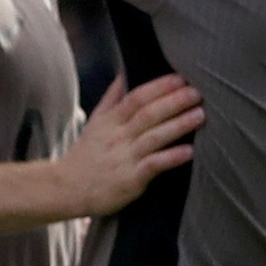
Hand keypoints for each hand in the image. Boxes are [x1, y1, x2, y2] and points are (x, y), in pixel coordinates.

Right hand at [58, 73, 202, 218]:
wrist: (66, 189)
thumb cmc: (85, 156)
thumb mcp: (94, 123)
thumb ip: (111, 99)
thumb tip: (123, 75)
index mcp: (110, 121)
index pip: (136, 99)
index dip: (158, 87)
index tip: (180, 78)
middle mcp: (118, 137)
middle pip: (148, 115)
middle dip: (174, 102)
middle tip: (197, 92)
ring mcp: (124, 158)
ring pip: (154, 137)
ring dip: (178, 125)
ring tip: (200, 115)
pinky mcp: (130, 180)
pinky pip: (153, 165)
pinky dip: (170, 157)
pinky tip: (189, 152)